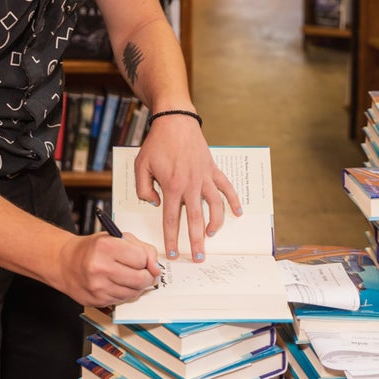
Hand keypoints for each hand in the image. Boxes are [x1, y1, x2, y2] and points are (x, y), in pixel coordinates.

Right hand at [56, 231, 159, 307]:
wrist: (65, 262)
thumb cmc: (93, 248)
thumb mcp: (118, 237)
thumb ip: (142, 248)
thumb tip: (156, 267)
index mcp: (106, 247)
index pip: (142, 259)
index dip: (146, 259)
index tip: (143, 259)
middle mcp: (100, 268)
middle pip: (140, 279)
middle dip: (147, 276)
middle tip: (145, 271)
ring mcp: (98, 287)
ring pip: (134, 293)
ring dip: (137, 286)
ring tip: (129, 275)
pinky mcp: (97, 301)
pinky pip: (122, 300)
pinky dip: (125, 293)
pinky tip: (117, 283)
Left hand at [133, 117, 242, 260]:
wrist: (174, 121)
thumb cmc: (156, 143)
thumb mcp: (141, 166)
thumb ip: (144, 189)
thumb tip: (156, 204)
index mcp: (172, 186)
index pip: (172, 220)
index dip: (172, 239)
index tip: (172, 253)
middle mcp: (191, 185)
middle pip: (196, 219)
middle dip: (196, 241)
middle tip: (198, 258)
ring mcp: (204, 177)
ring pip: (215, 206)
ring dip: (215, 224)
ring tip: (211, 236)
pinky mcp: (213, 169)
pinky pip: (227, 187)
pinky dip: (234, 200)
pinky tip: (238, 212)